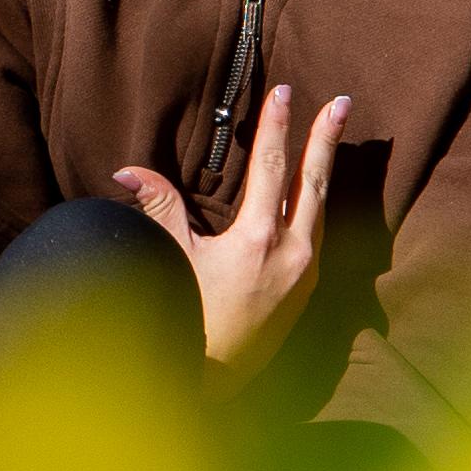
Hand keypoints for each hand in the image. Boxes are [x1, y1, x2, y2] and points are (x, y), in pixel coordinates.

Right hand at [111, 82, 349, 371]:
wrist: (212, 380)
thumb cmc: (187, 319)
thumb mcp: (171, 260)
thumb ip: (159, 209)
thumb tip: (129, 171)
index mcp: (259, 239)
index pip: (271, 166)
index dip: (276, 125)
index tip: (283, 90)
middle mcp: (293, 253)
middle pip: (314, 181)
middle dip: (327, 138)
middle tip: (341, 102)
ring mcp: (305, 274)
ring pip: (321, 208)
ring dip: (326, 169)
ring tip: (335, 138)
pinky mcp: (305, 291)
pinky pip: (317, 233)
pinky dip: (317, 203)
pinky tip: (314, 196)